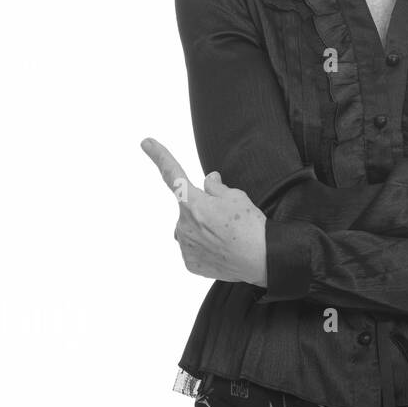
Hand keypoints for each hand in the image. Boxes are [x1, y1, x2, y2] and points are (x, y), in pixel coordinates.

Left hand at [140, 137, 267, 286]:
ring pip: (190, 230)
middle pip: (189, 210)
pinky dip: (206, 248)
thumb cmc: (251, 226)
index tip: (146, 143)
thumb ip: (216, 187)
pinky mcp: (190, 263)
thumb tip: (207, 180)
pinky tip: (223, 250)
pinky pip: (193, 249)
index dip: (159, 157)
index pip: (173, 175)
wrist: (261, 259)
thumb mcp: (237, 197)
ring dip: (204, 230)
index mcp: (194, 204)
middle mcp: (183, 224)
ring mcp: (185, 246)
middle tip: (229, 220)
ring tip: (228, 237)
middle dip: (203, 210)